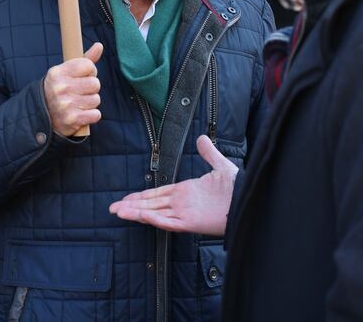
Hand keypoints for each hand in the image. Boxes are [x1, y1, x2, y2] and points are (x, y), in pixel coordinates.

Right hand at [43, 42, 102, 136]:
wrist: (44, 116)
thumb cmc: (60, 89)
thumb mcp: (66, 72)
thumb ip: (85, 59)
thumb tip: (99, 45)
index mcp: (58, 73)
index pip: (88, 65)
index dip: (89, 71)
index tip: (82, 77)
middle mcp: (60, 88)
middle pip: (95, 83)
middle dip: (91, 88)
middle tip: (81, 92)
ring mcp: (65, 104)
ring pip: (96, 99)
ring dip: (91, 102)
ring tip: (79, 103)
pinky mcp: (72, 119)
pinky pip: (96, 114)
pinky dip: (91, 115)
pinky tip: (82, 114)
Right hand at [109, 135, 237, 235]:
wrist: (249, 197)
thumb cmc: (238, 187)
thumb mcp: (221, 165)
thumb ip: (209, 153)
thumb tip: (201, 138)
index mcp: (187, 191)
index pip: (159, 194)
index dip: (142, 196)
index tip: (127, 198)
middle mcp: (183, 203)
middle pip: (151, 205)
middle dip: (132, 206)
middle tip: (113, 208)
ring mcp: (185, 214)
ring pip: (155, 214)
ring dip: (137, 212)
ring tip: (118, 212)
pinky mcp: (191, 223)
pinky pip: (168, 222)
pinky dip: (154, 219)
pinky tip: (140, 216)